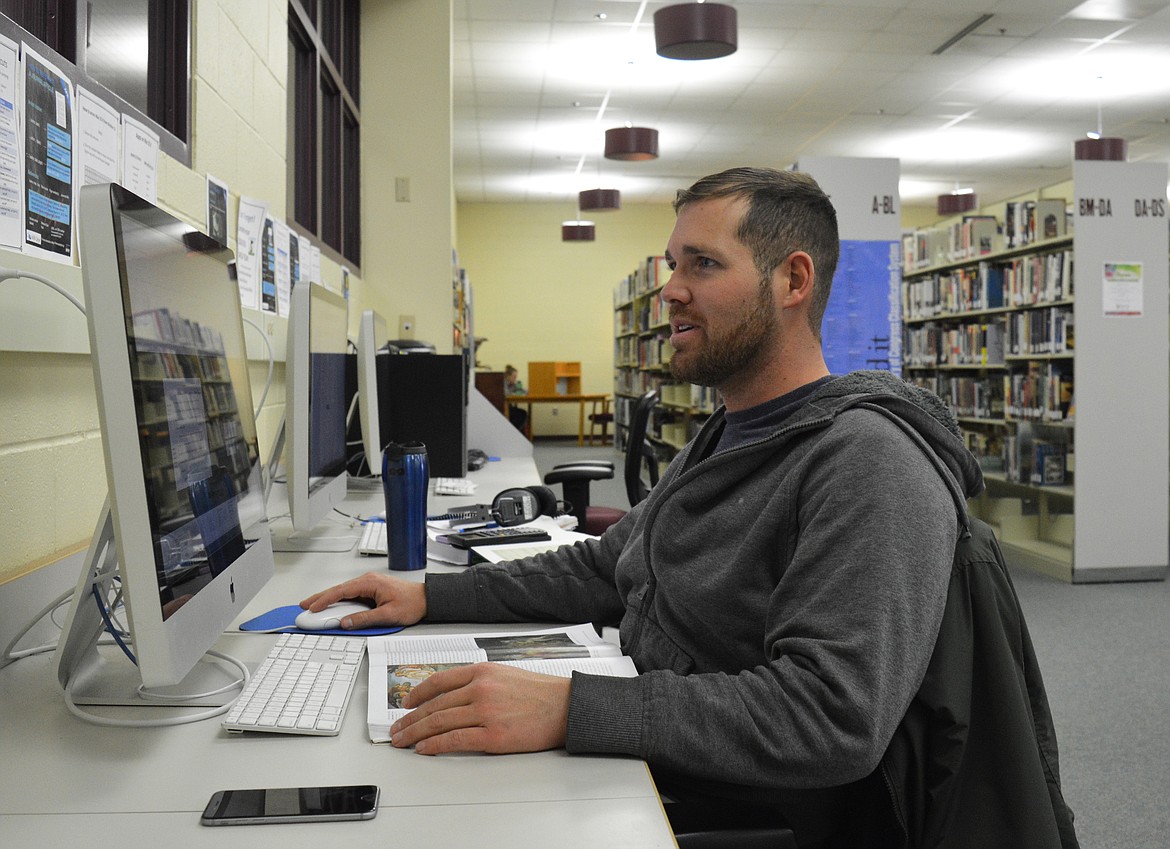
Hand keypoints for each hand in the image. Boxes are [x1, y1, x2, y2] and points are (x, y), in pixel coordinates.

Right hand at [300, 572, 425, 629]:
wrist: (426, 599)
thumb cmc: (412, 603)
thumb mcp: (387, 615)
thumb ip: (364, 619)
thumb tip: (345, 622)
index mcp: (369, 583)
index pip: (340, 591)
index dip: (324, 600)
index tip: (311, 607)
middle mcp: (367, 581)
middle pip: (338, 590)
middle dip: (319, 597)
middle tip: (304, 605)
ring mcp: (369, 585)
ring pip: (343, 592)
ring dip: (328, 599)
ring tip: (313, 607)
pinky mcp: (371, 590)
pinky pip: (350, 595)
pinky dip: (339, 600)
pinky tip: (332, 607)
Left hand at [390, 662, 570, 754]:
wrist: (565, 706)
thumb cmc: (540, 693)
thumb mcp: (505, 675)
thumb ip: (479, 682)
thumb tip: (452, 696)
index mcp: (482, 672)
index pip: (438, 682)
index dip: (417, 694)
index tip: (405, 704)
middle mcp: (480, 689)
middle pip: (434, 705)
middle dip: (410, 719)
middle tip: (396, 729)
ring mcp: (485, 712)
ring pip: (439, 722)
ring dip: (415, 733)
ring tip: (403, 741)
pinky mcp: (492, 736)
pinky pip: (455, 740)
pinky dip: (434, 745)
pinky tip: (424, 748)